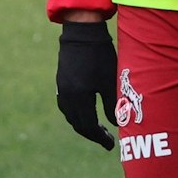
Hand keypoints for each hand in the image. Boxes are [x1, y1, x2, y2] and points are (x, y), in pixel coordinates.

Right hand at [55, 20, 117, 150]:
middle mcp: (67, 96)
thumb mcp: (110, 81)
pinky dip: (77, 114)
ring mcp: (61, 89)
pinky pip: (67, 106)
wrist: (82, 32)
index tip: (110, 145)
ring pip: (71, 116)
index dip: (100, 137)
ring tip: (98, 127)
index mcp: (79, 98)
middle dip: (93, 133)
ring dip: (84, 124)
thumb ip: (112, 105)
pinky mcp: (61, 82)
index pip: (88, 126)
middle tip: (106, 139)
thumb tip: (117, 124)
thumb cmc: (100, 55)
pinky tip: (86, 112)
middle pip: (78, 124)